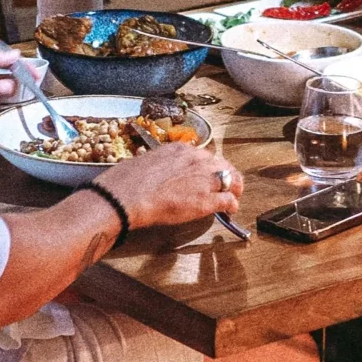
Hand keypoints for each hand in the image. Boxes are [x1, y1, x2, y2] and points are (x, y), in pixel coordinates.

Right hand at [98, 140, 240, 229]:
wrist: (128, 196)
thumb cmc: (129, 181)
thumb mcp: (148, 161)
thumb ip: (162, 165)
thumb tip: (161, 173)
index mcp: (182, 150)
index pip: (205, 156)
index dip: (210, 168)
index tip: (209, 175)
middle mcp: (197, 161)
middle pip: (222, 165)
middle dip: (227, 176)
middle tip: (228, 186)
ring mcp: (204, 180)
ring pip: (231, 180)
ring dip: (234, 189)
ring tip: (234, 197)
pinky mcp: (207, 200)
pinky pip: (228, 200)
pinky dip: (232, 206)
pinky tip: (230, 211)